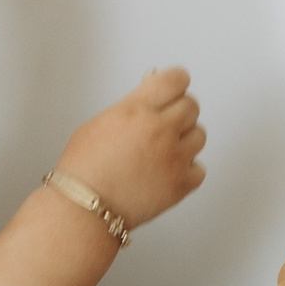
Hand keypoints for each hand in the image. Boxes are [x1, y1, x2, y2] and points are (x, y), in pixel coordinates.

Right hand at [56, 68, 207, 229]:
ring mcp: (174, 157)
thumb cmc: (84, 168)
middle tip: (164, 124)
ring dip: (185, 140)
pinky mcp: (182, 183)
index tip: (175, 88)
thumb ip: (133, 104)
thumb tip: (152, 89)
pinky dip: (188, 170)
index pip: (176, 79)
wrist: (85, 206)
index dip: (176, 83)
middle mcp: (160, 129)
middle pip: (192, 106)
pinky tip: (168, 172)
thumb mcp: (102, 121)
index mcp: (138, 109)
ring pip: (200, 135)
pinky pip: (199, 169)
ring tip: (162, 151)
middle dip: (179, 112)